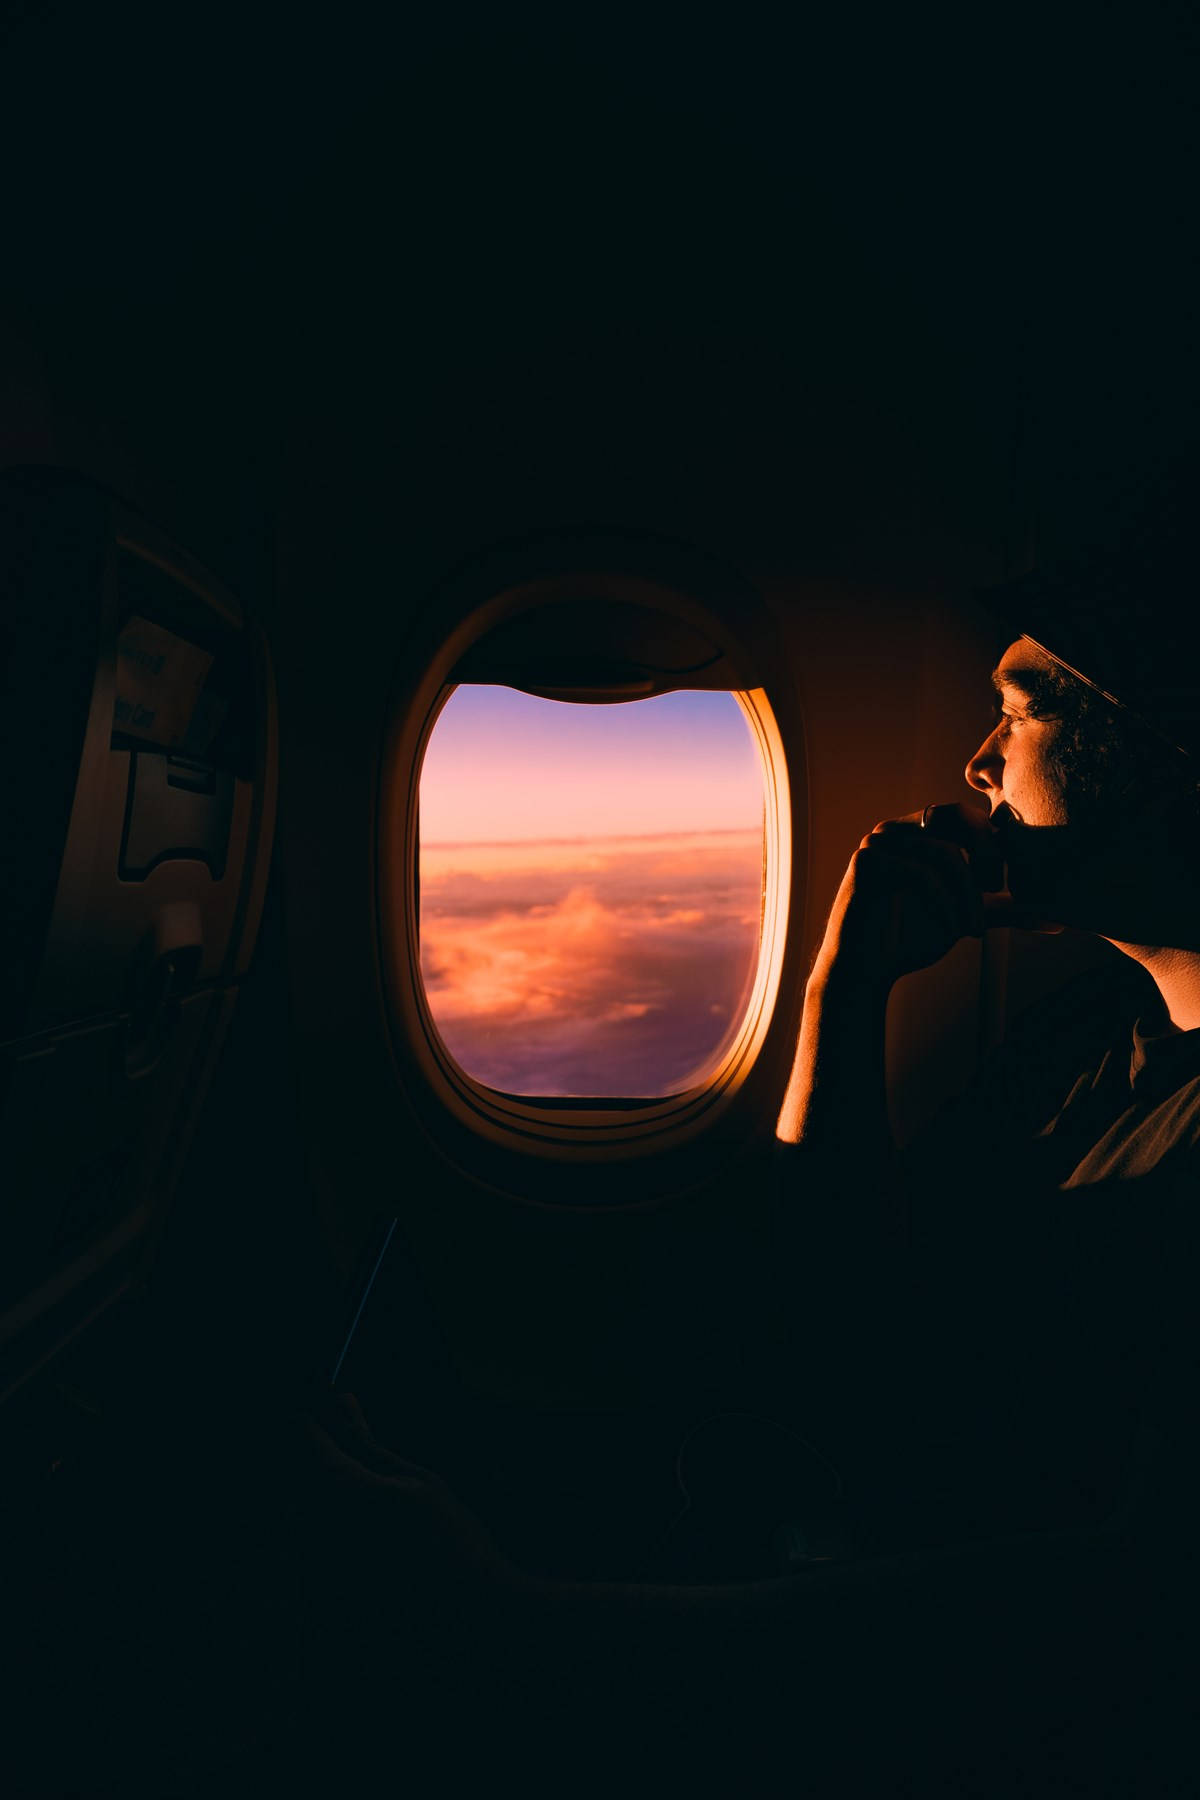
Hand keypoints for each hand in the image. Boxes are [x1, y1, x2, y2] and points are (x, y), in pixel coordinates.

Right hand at [811, 807, 987, 990]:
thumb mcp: (966, 916)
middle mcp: (897, 829)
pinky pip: (920, 874)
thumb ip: (1004, 911)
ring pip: (944, 851)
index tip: (1002, 887)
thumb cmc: (911, 939)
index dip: (994, 845)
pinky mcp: (866, 861)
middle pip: (957, 816)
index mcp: (918, 831)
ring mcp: (879, 841)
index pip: (968, 814)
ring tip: (974, 928)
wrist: (865, 969)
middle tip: (997, 891)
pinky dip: (944, 903)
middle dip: (987, 853)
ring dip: (968, 894)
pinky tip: (952, 929)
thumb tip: (1056, 921)